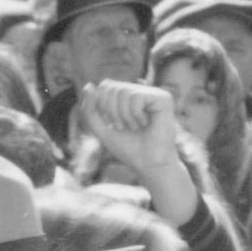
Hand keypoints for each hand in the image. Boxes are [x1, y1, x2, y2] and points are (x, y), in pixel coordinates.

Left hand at [74, 80, 198, 222]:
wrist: (148, 164)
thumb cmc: (128, 148)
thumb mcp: (101, 129)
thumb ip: (91, 110)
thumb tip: (88, 85)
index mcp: (128, 96)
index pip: (105, 86)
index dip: (102, 105)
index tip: (114, 124)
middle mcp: (140, 91)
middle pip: (112, 87)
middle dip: (111, 112)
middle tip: (124, 127)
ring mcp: (153, 93)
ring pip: (123, 92)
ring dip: (124, 116)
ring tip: (135, 127)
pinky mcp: (163, 98)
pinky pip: (136, 97)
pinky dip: (135, 114)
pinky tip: (146, 124)